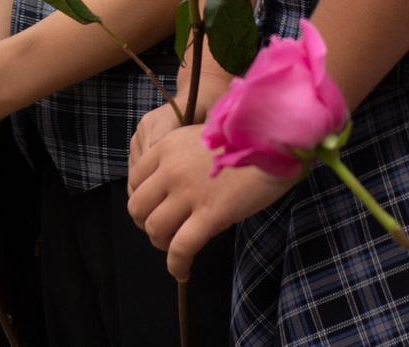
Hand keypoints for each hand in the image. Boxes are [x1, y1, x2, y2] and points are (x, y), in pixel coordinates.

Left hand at [128, 120, 296, 281]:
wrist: (274, 141)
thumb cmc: (245, 139)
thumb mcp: (202, 136)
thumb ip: (180, 157)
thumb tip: (171, 185)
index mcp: (167, 146)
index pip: (134, 181)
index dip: (142, 201)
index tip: (154, 211)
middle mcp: (171, 169)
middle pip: (138, 207)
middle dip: (146, 224)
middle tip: (164, 231)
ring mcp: (189, 192)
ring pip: (155, 229)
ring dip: (162, 244)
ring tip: (175, 249)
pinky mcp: (210, 214)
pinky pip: (180, 249)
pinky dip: (177, 265)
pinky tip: (183, 272)